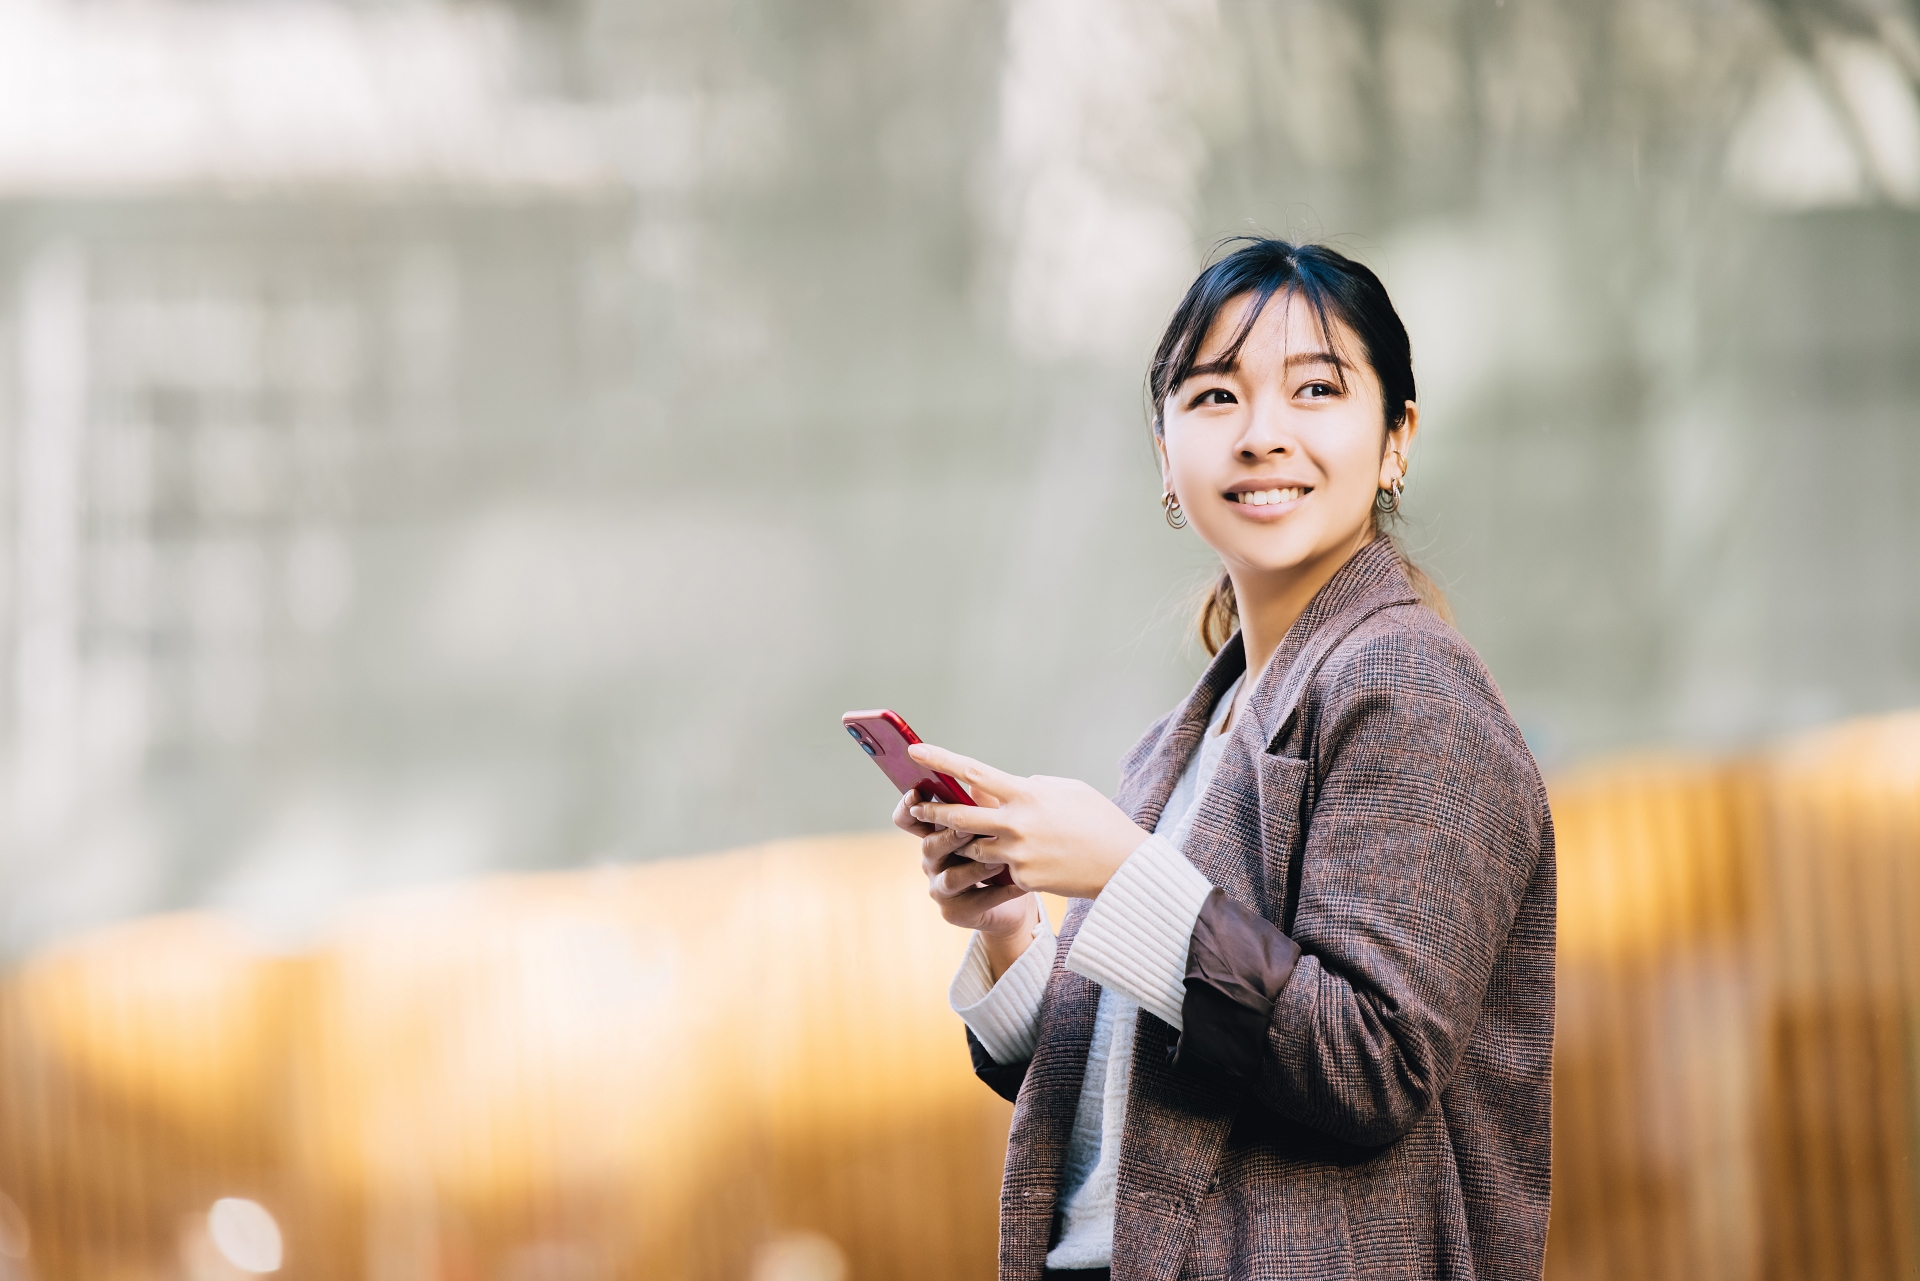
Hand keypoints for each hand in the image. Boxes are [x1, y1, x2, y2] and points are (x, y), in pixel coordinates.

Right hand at [892, 787, 1034, 942]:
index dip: (908, 807)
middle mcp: (932, 861)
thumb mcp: (994, 825)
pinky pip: (977, 901)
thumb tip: (977, 783)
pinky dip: (999, 892)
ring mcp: (940, 888)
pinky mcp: (956, 912)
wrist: (1016, 894)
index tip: (916, 794)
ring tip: (997, 860)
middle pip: (929, 846)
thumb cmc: (1001, 850)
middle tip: (969, 828)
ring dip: (974, 868)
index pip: (908, 819)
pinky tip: (1018, 885)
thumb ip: (984, 807)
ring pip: (951, 878)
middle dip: (949, 837)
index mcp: (935, 833)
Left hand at [904, 744, 1150, 899]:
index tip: (914, 751)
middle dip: (934, 813)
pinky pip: (999, 870)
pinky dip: (1002, 864)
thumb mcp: (1066, 790)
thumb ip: (1031, 787)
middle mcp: (1016, 823)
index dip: (939, 759)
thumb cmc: (1097, 820)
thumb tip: (1007, 788)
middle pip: (958, 816)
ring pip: (973, 847)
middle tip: (919, 808)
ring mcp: (1017, 854)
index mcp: (1025, 793)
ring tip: (968, 839)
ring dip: (968, 843)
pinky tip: (1020, 862)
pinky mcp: (1023, 879)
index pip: (971, 772)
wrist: (1122, 864)